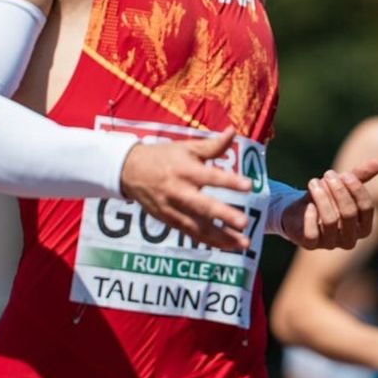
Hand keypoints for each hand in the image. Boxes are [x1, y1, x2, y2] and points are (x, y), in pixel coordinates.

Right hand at [120, 128, 253, 251]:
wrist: (129, 171)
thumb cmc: (164, 157)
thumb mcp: (187, 148)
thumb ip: (213, 145)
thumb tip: (233, 131)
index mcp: (186, 170)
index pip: (210, 176)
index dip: (229, 181)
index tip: (249, 186)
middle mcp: (179, 191)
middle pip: (203, 206)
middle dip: (224, 215)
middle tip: (244, 222)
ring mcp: (173, 209)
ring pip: (198, 227)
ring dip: (221, 237)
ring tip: (243, 243)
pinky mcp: (169, 221)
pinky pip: (191, 234)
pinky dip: (209, 242)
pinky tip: (228, 246)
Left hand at [282, 161, 377, 249]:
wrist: (299, 211)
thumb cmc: (326, 198)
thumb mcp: (342, 186)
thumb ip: (359, 176)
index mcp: (363, 227)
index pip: (367, 208)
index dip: (357, 189)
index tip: (345, 174)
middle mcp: (350, 239)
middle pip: (349, 213)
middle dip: (338, 190)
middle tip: (328, 174)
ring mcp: (330, 244)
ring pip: (330, 221)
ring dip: (322, 197)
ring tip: (314, 182)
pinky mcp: (311, 245)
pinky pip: (312, 234)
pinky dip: (309, 216)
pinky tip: (307, 204)